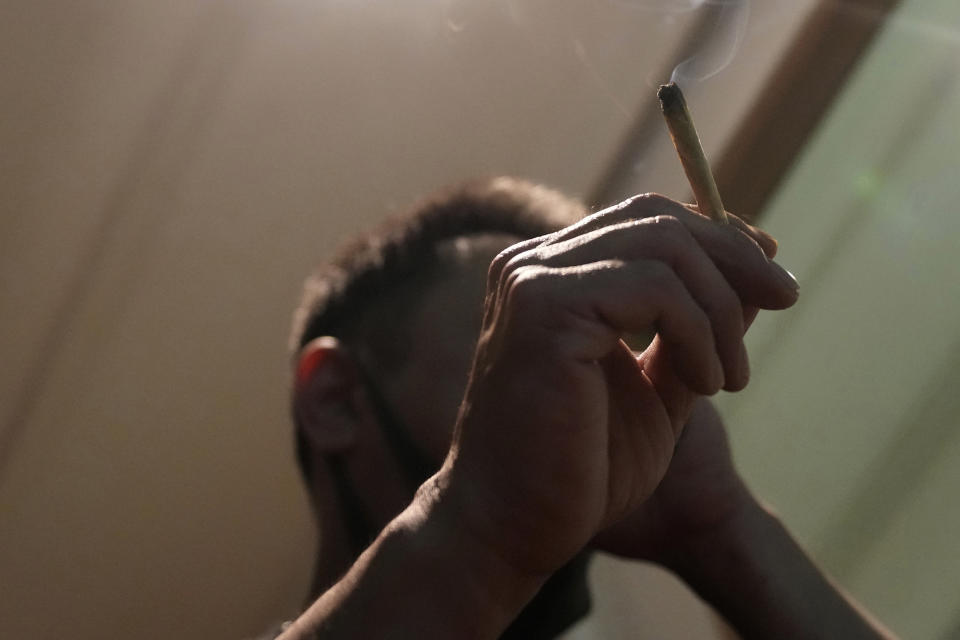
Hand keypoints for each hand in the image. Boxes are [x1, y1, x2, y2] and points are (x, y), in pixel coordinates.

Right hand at [426, 193, 797, 578]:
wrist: (512, 526)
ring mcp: (532, 279)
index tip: (772, 277)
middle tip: (787, 299)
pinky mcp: (545, 307)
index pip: (646, 220)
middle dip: (736, 256)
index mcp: (551, 275)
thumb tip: (759, 276)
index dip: (719, 237)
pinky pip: (655, 287)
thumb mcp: (660, 385)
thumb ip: (697, 328)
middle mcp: (532, 263)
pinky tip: (706, 385)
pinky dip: (699, 331)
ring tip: (729, 377)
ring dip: (721, 308)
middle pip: (659, 218)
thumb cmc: (580, 467)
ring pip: (664, 244)